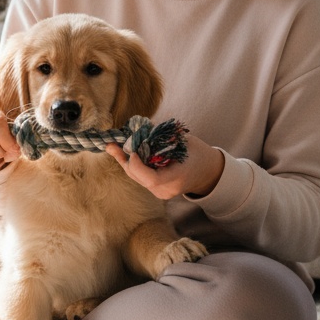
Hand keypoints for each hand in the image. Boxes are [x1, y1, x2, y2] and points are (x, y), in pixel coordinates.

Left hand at [105, 131, 224, 199]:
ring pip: (137, 178)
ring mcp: (162, 193)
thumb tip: (138, 126)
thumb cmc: (197, 153)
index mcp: (178, 177)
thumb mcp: (184, 140)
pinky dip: (134, 166)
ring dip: (126, 162)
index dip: (137, 166)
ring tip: (113, 147)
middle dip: (124, 160)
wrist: (208, 172)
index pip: (152, 179)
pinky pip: (141, 178)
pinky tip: (125, 154)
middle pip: (138, 177)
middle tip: (112, 145)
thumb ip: (162, 136)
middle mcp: (168, 189)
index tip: (131, 151)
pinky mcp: (157, 192)